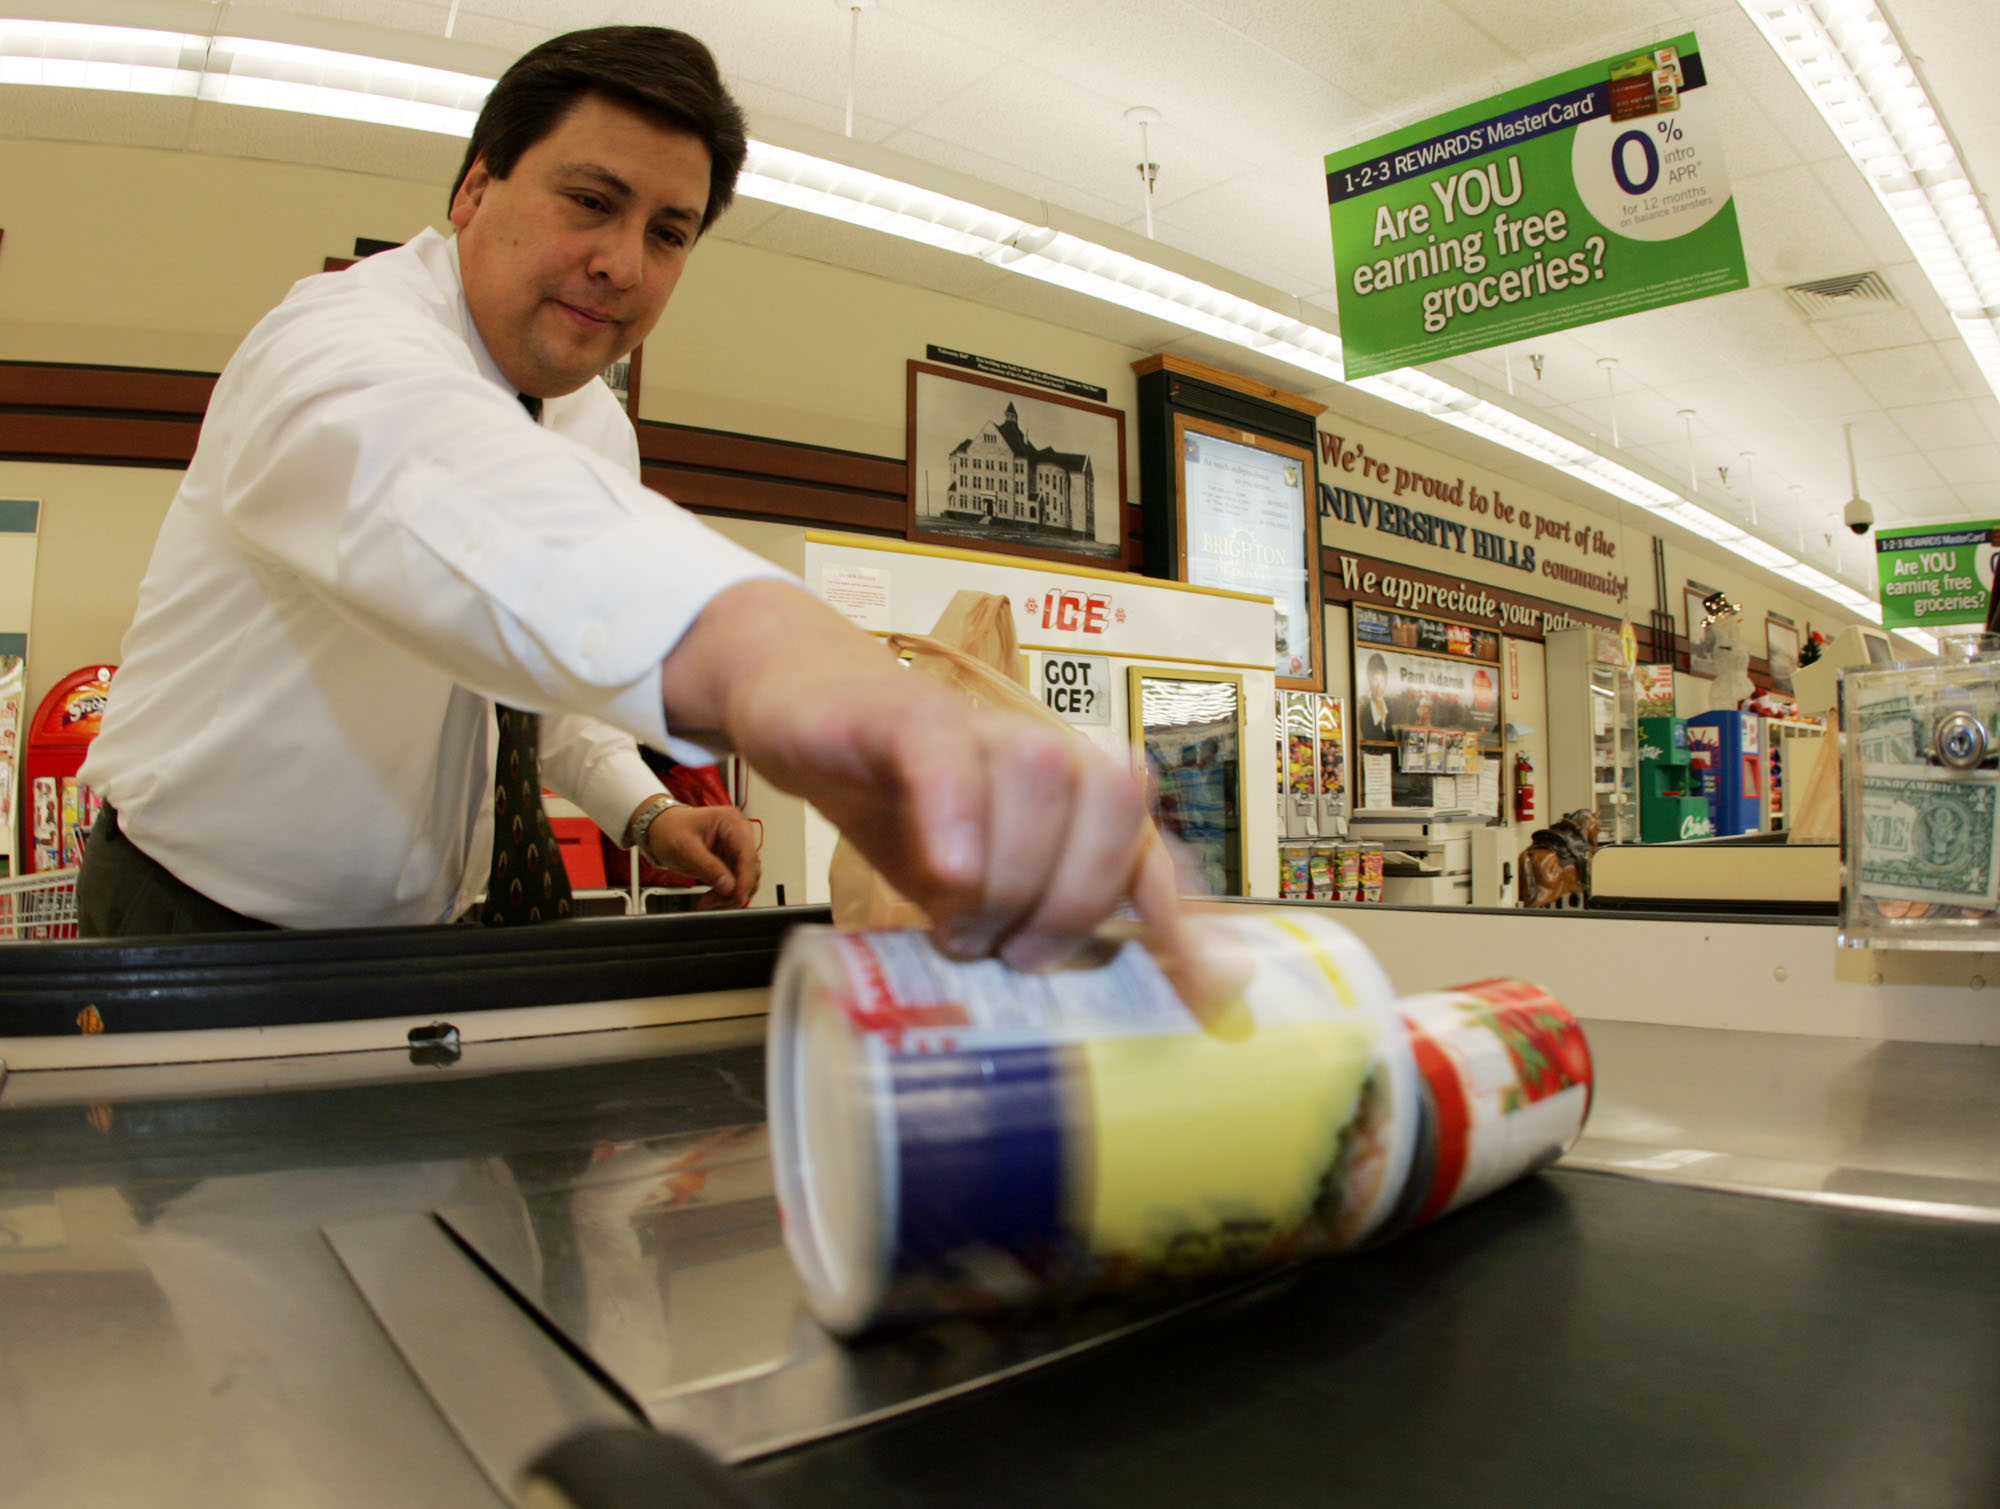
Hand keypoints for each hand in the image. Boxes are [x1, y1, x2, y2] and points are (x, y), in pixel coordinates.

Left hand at [643, 804, 760, 909]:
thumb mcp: (684, 847)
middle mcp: (738, 834)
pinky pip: (737, 883)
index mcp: (730, 822)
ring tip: (709, 901)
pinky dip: (726, 894)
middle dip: (735, 891)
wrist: (660, 829)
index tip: (736, 897)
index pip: (748, 855)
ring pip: (747, 880)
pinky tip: (711, 898)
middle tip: (714, 902)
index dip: (745, 879)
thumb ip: (707, 866)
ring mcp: (735, 849)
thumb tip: (728, 886)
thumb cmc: (668, 829)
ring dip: (731, 895)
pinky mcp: (730, 861)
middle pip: (751, 870)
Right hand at [660, 582, 1220, 1001]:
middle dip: (1072, 902)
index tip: (1209, 995)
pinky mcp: (908, 715)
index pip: (1152, 856)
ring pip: (1041, 782)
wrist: (804, 715)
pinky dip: (958, 815)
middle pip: (1114, 813)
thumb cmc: (902, 806)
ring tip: (959, 929)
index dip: (1185, 924)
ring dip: (1007, 876)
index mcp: (1076, 799)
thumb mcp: (976, 882)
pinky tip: (948, 869)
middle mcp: (1047, 753)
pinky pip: (949, 756)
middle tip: (1015, 955)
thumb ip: (1028, 921)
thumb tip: (1087, 1009)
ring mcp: (981, 728)